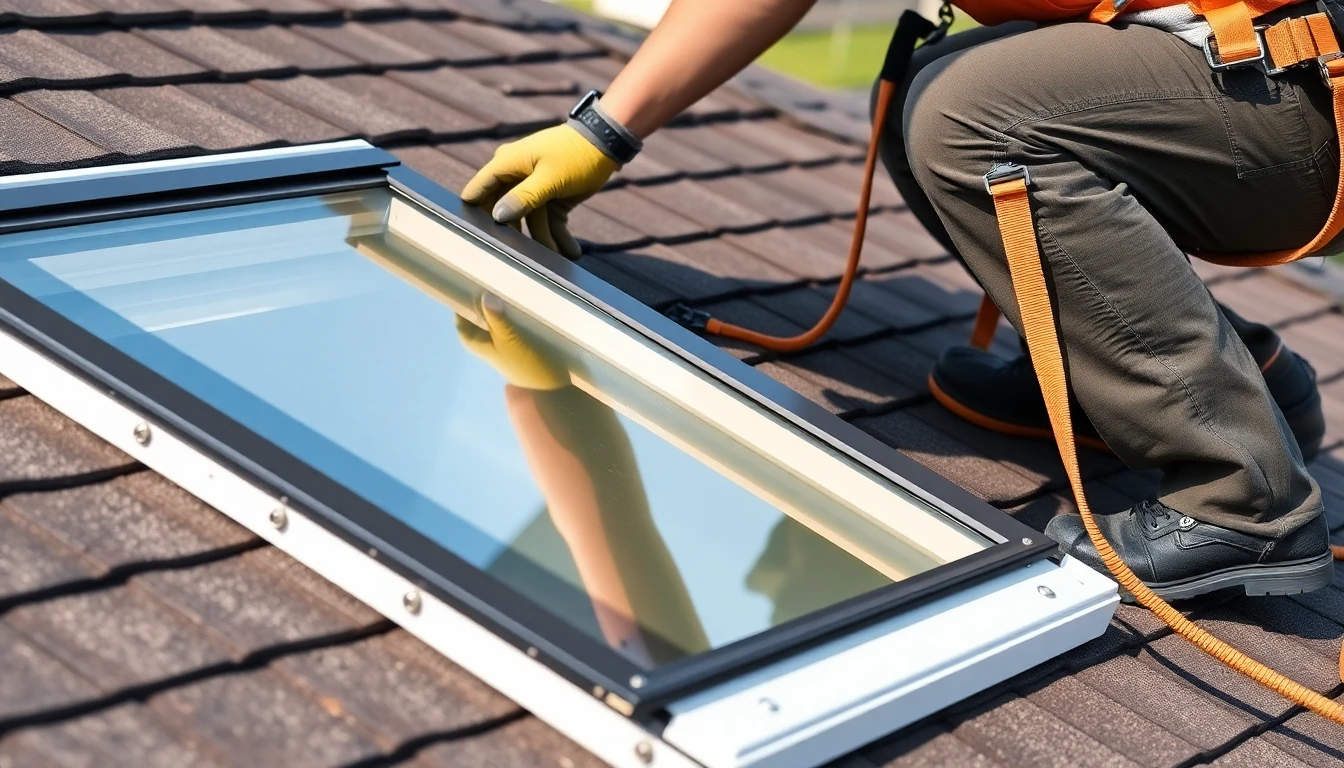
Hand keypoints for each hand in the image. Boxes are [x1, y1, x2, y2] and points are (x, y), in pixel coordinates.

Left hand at [456, 293, 568, 389]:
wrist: (553, 390)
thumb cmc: (526, 365)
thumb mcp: (509, 341)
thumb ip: (497, 320)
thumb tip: (485, 296)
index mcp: (482, 346)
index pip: (463, 328)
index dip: (461, 311)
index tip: (465, 292)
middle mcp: (493, 345)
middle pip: (481, 323)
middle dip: (483, 306)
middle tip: (490, 284)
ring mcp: (510, 346)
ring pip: (500, 323)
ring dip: (503, 309)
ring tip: (507, 288)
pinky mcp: (527, 345)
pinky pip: (517, 327)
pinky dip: (517, 316)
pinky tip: (525, 304)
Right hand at [461, 125, 618, 258]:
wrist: (606, 144)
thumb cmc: (575, 154)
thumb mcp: (550, 177)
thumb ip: (524, 197)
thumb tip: (497, 216)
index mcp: (507, 163)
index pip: (479, 190)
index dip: (474, 212)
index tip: (477, 238)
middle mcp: (515, 176)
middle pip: (505, 212)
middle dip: (516, 235)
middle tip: (522, 258)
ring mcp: (533, 189)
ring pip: (531, 222)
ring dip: (546, 241)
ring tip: (561, 258)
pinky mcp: (551, 199)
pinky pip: (550, 222)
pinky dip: (560, 237)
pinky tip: (572, 252)